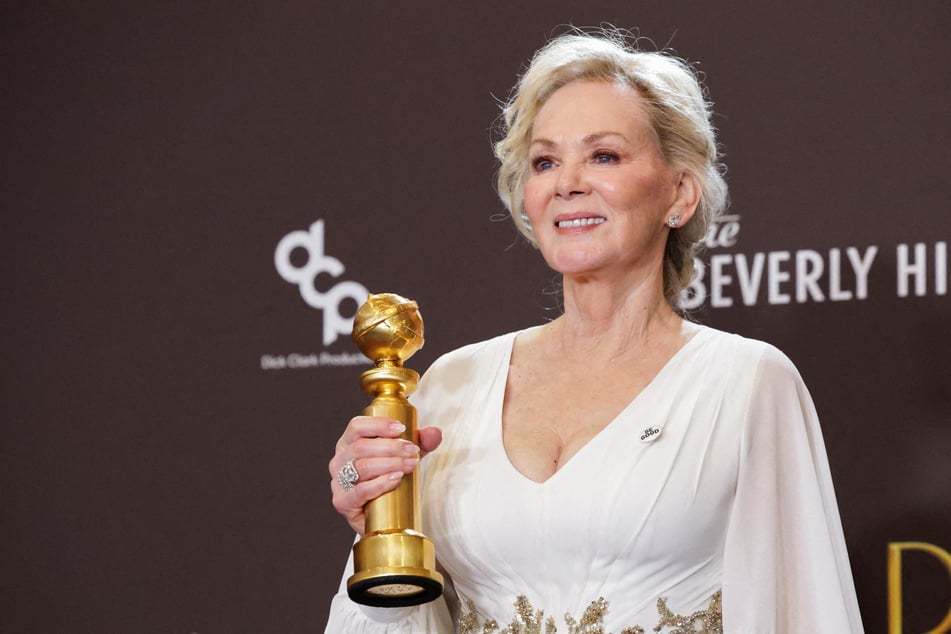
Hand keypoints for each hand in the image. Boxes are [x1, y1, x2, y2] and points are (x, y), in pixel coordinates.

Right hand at [329, 416, 441, 534]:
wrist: (382, 517)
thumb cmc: (388, 479)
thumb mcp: (406, 457)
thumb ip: (421, 443)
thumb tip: (434, 432)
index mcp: (349, 443)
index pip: (357, 426)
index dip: (378, 424)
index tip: (401, 428)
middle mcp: (339, 460)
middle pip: (361, 446)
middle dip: (391, 447)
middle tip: (413, 450)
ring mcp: (338, 481)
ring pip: (362, 467)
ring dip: (389, 464)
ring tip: (410, 465)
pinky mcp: (342, 502)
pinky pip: (359, 491)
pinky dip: (379, 484)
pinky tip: (395, 479)